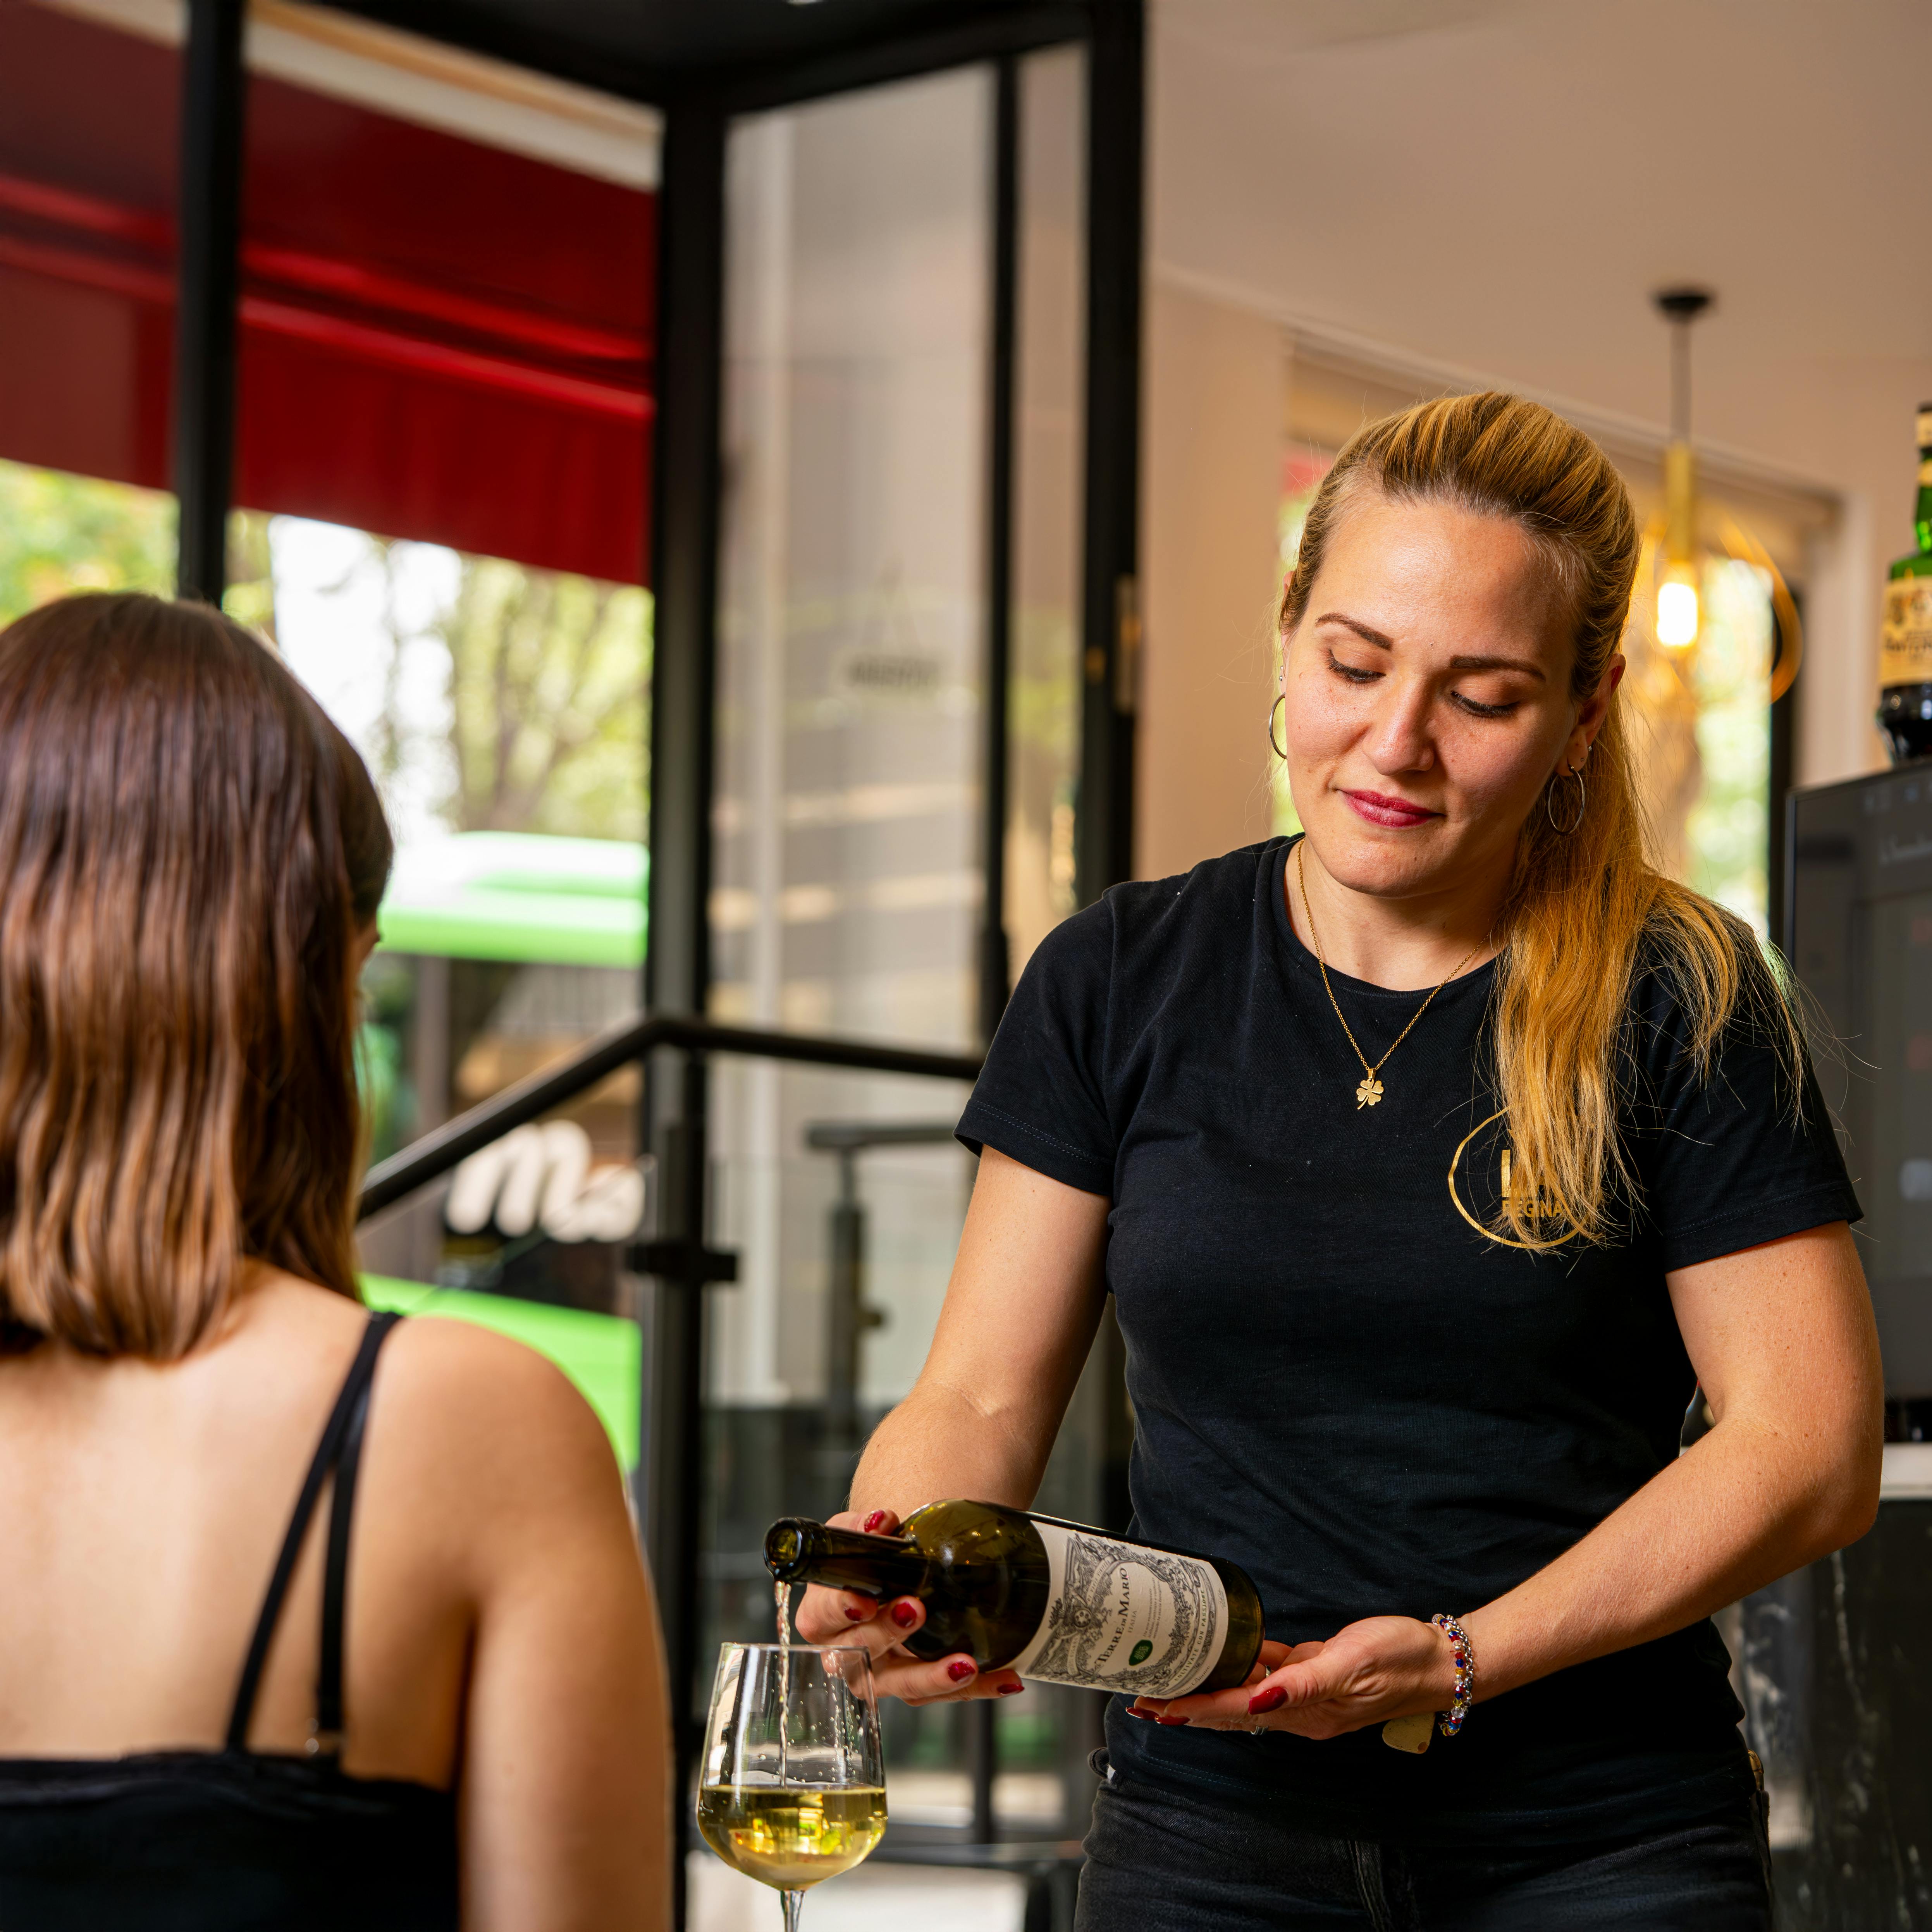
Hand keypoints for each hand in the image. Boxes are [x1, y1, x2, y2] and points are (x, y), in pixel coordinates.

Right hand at [790, 1508, 1023, 1705]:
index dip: (840, 1611)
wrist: (898, 1569)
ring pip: (902, 1687)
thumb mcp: (863, 1532)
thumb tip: (881, 1523)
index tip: (864, 1602)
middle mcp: (846, 1653)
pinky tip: (1005, 1677)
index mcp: (824, 1615)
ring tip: (965, 1664)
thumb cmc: (873, 1553)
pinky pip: (943, 1694)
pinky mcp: (917, 1686)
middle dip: (887, 1634)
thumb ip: (867, 1527)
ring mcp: (882, 1674)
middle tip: (916, 1609)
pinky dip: (977, 1687)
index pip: (822, 1618)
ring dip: (933, 1677)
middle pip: (859, 1654)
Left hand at [1127, 1616, 1455, 1738]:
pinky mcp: (1317, 1675)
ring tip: (1172, 1682)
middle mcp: (1302, 1710)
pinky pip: (1271, 1674)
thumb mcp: (1352, 1663)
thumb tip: (1260, 1697)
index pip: (1235, 1711)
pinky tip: (1226, 1656)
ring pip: (1246, 1694)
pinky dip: (1245, 1667)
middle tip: (1144, 1700)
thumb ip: (1305, 1683)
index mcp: (1307, 1711)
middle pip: (1232, 1710)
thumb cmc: (1400, 1658)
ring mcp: (1309, 1694)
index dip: (1195, 1709)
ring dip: (1210, 1690)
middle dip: (1188, 1707)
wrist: (1439, 1660)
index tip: (1157, 1707)